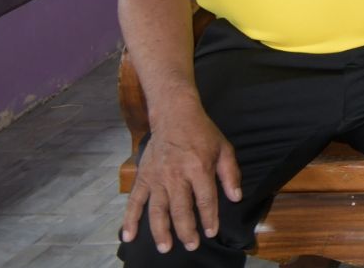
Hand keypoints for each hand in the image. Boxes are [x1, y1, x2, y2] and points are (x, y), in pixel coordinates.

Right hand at [122, 103, 239, 253]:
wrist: (174, 116)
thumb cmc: (202, 133)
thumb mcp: (224, 148)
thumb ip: (230, 174)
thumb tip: (235, 197)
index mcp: (198, 168)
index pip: (205, 200)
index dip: (209, 218)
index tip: (211, 232)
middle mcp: (176, 176)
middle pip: (181, 210)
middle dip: (186, 231)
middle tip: (191, 246)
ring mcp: (156, 178)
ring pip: (157, 210)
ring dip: (161, 231)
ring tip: (165, 248)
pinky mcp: (143, 177)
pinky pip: (134, 202)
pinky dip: (130, 220)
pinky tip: (128, 236)